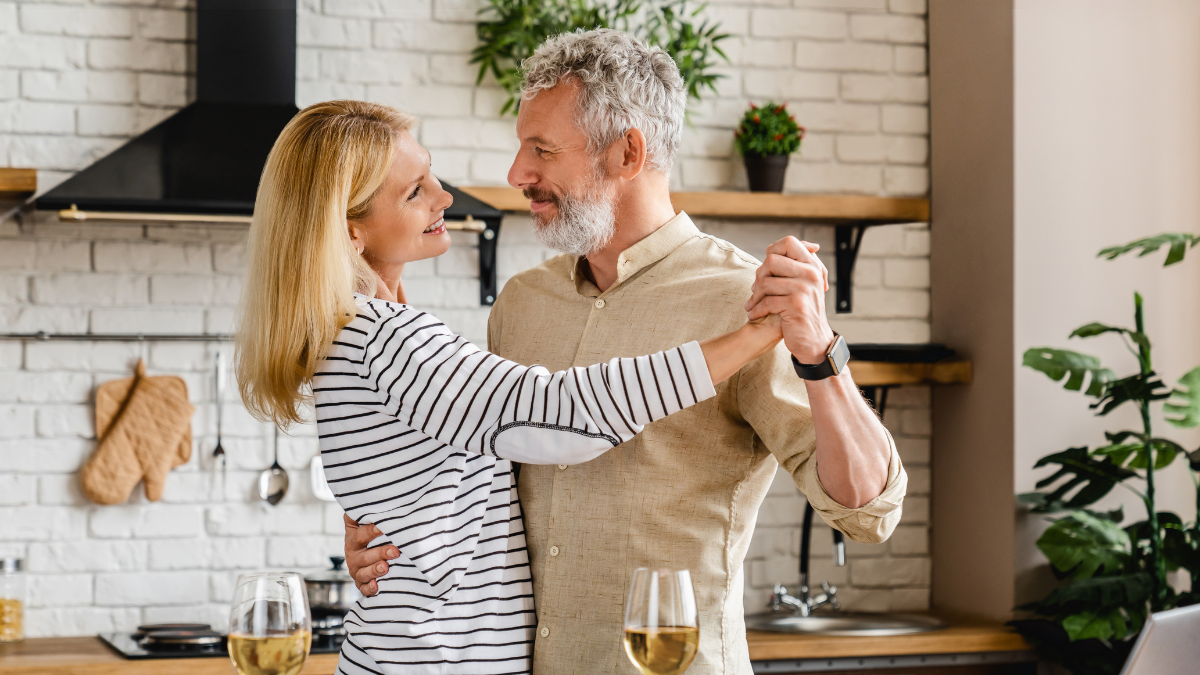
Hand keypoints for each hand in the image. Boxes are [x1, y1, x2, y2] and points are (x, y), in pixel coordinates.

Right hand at [343, 513, 396, 596]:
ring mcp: (357, 570)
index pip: (361, 534)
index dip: (372, 531)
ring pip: (363, 572)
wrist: (369, 550)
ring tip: (385, 567)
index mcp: (354, 537)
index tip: (384, 527)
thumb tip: (377, 497)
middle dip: (380, 552)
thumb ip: (370, 510)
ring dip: (375, 570)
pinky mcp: (362, 583)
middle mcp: (353, 554)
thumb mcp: (366, 520)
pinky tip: (377, 586)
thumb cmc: (372, 532)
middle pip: (364, 555)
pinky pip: (363, 588)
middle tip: (395, 551)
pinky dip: (369, 588)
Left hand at [745, 237, 835, 363]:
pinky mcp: (796, 305)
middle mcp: (811, 274)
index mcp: (812, 266)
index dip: (772, 251)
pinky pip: (767, 301)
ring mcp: (804, 289)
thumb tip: (795, 247)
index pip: (789, 242)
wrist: (813, 340)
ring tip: (752, 304)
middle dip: (759, 276)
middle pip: (771, 261)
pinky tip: (754, 315)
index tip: (766, 268)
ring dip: (754, 296)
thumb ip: (800, 266)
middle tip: (756, 290)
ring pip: (766, 282)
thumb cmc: (803, 311)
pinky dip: (756, 310)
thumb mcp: (806, 285)